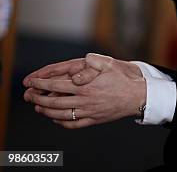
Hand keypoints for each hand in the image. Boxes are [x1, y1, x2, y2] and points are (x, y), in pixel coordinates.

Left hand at [23, 53, 145, 128]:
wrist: (138, 96)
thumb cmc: (124, 79)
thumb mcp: (109, 63)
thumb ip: (92, 62)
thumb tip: (77, 66)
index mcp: (86, 86)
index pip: (57, 85)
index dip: (41, 83)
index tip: (31, 82)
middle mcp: (85, 100)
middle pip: (54, 101)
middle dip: (38, 98)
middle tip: (28, 95)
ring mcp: (88, 112)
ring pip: (61, 114)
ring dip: (46, 111)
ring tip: (38, 107)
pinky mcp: (94, 120)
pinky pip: (72, 124)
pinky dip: (60, 122)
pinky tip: (55, 118)